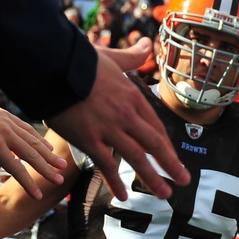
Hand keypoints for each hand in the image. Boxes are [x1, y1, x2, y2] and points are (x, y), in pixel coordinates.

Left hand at [0, 90, 67, 197]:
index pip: (16, 168)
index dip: (28, 183)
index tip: (38, 196)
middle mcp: (6, 133)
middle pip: (32, 154)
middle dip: (47, 169)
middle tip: (60, 179)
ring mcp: (9, 123)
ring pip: (33, 141)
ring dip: (48, 154)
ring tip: (61, 164)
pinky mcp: (7, 116)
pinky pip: (28, 129)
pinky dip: (39, 138)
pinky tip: (46, 146)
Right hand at [46, 38, 189, 200]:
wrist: (54, 67)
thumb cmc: (80, 61)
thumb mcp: (112, 57)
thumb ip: (132, 56)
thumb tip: (146, 42)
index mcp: (133, 97)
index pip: (156, 127)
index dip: (166, 146)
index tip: (174, 159)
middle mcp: (126, 115)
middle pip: (154, 145)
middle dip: (171, 165)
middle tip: (184, 181)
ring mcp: (109, 129)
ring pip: (137, 158)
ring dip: (152, 178)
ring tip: (165, 194)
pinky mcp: (89, 139)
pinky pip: (107, 165)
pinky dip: (116, 182)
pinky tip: (123, 196)